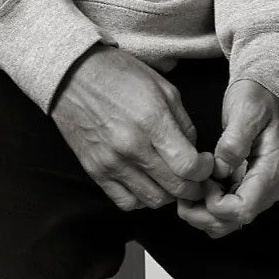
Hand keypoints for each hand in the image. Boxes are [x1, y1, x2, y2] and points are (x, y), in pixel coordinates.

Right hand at [50, 46, 215, 212]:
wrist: (73, 76)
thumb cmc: (120, 76)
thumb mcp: (163, 89)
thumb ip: (184, 124)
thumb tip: (194, 152)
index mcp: (152, 122)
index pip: (188, 166)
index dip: (205, 170)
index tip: (206, 163)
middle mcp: (132, 147)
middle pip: (175, 189)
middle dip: (194, 188)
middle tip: (196, 178)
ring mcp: (111, 163)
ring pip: (153, 200)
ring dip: (169, 195)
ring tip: (171, 180)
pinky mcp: (95, 172)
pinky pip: (126, 202)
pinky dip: (142, 199)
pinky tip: (147, 184)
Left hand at [175, 78, 278, 237]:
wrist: (270, 96)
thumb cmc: (260, 100)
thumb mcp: (247, 110)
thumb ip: (235, 141)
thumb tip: (220, 168)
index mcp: (272, 172)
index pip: (243, 209)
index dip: (216, 205)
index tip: (204, 183)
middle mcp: (269, 189)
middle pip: (233, 222)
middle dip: (203, 215)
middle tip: (184, 194)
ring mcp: (258, 192)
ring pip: (227, 223)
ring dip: (202, 215)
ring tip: (187, 192)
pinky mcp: (246, 189)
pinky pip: (225, 213)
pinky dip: (207, 209)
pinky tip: (197, 189)